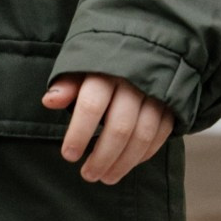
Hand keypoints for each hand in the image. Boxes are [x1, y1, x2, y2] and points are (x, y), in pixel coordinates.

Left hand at [41, 73, 173, 185]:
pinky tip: (128, 163)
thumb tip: (49, 100)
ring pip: (143, 135)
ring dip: (124, 162)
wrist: (146, 42)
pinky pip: (161, 134)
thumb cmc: (105, 61)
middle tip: (88, 175)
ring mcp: (156, 94)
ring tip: (107, 177)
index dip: (79, 134)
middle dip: (102, 157)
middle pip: (119, 127)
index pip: (91, 105)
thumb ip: (67, 85)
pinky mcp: (171, 103)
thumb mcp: (82, 66)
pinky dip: (145, 153)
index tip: (69, 156)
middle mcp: (133, 82)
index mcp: (106, 71)